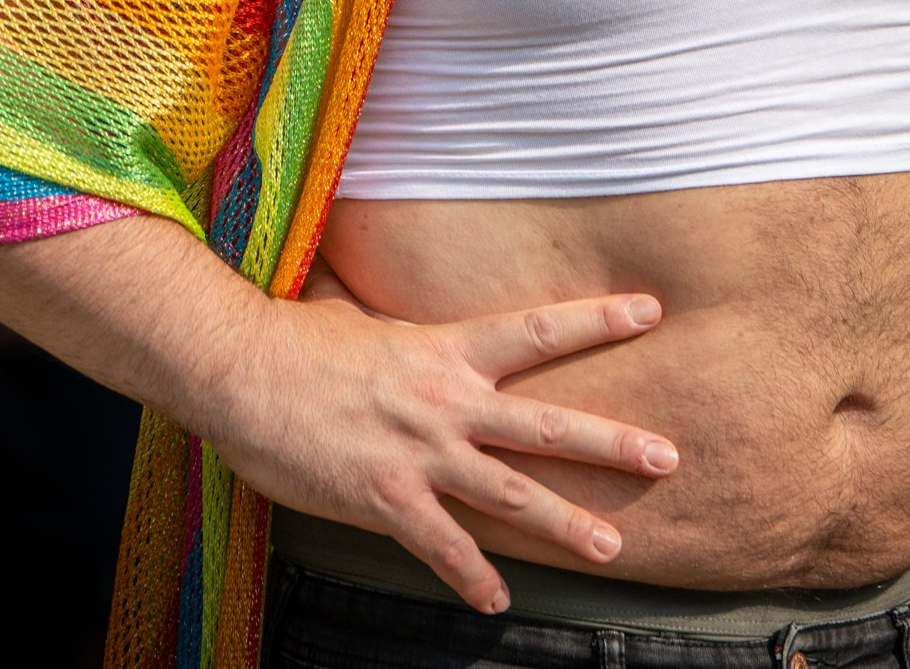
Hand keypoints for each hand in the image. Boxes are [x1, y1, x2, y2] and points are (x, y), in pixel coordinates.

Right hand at [215, 280, 678, 614]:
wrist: (241, 369)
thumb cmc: (298, 338)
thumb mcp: (364, 317)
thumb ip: (401, 324)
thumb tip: (403, 305)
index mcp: (446, 349)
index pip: (539, 330)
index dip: (597, 319)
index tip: (650, 311)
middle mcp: (446, 401)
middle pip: (547, 423)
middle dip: (612, 440)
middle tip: (668, 456)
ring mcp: (420, 452)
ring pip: (511, 493)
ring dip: (566, 522)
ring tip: (613, 545)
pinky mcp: (384, 498)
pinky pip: (441, 545)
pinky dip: (472, 576)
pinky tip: (499, 603)